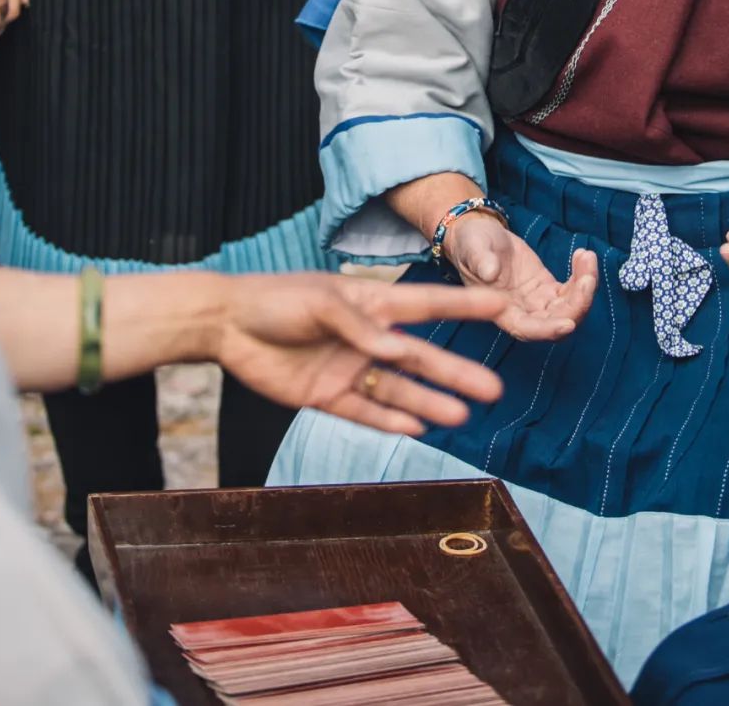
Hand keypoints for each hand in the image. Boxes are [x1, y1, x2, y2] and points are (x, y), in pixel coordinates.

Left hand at [210, 271, 506, 436]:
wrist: (226, 324)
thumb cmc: (275, 298)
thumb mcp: (319, 302)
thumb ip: (358, 324)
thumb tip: (396, 349)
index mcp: (370, 303)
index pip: (426, 305)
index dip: (464, 305)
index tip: (503, 304)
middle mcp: (367, 338)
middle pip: (419, 359)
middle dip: (456, 373)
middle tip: (495, 389)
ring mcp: (349, 368)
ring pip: (398, 391)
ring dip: (429, 403)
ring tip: (462, 416)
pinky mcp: (326, 395)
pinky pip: (365, 412)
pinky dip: (389, 421)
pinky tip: (418, 430)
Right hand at [446, 213, 597, 341]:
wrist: (478, 236)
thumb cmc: (470, 245)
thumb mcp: (472, 248)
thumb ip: (480, 261)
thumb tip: (491, 272)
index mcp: (502, 311)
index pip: (528, 330)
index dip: (549, 330)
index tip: (569, 323)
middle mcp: (523, 312)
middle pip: (558, 322)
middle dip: (578, 305)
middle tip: (587, 278)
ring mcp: (537, 302)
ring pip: (570, 307)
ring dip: (585, 287)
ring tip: (587, 257)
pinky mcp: (547, 288)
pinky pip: (572, 290)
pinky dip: (583, 275)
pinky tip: (583, 255)